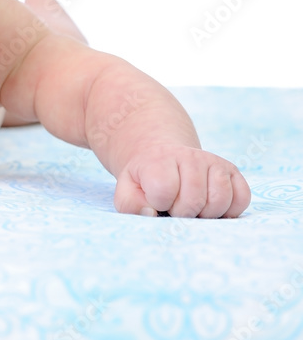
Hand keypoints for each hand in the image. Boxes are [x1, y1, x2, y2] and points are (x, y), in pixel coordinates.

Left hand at [113, 144, 250, 217]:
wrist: (162, 156)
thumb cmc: (145, 180)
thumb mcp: (127, 190)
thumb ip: (130, 204)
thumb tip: (151, 213)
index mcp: (160, 159)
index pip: (164, 190)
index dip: (160, 203)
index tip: (156, 200)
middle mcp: (190, 156)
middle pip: (194, 200)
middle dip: (183, 213)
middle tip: (174, 207)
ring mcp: (214, 162)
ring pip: (220, 201)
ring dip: (206, 214)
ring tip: (193, 207)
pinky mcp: (232, 171)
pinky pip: (242, 198)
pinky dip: (230, 210)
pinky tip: (212, 206)